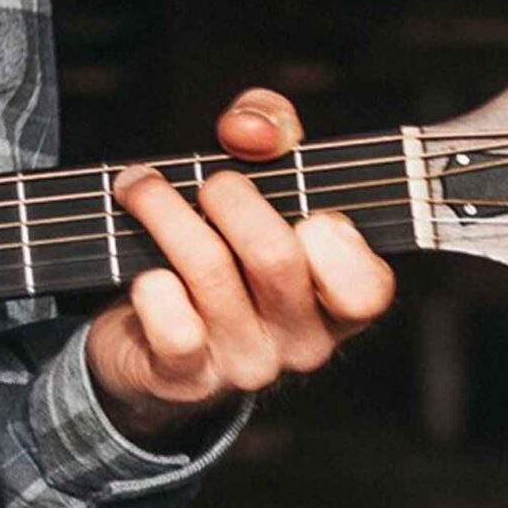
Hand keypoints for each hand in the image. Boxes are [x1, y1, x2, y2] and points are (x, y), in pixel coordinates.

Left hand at [84, 89, 396, 448]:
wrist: (152, 343)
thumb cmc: (222, 247)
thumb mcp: (262, 180)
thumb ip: (270, 130)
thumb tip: (248, 130)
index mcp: (336, 302)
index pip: (368, 286)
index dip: (334, 236)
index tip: (301, 206)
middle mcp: (301, 341)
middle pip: (274, 255)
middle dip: (228, 195)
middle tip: (207, 184)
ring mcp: (246, 364)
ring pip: (210, 271)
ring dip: (164, 211)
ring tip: (139, 188)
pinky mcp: (186, 377)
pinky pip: (173, 326)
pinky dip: (151, 287)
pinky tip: (146, 273)